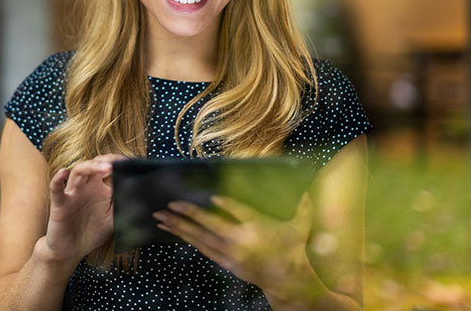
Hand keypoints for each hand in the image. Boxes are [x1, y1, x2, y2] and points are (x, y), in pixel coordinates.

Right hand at [42, 154, 124, 263]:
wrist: (70, 252)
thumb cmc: (90, 233)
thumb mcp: (112, 221)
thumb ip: (123, 208)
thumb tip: (141, 199)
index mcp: (100, 190)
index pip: (110, 170)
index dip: (120, 164)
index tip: (133, 164)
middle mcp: (87, 187)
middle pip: (95, 165)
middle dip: (108, 160)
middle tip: (120, 162)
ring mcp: (73, 193)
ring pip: (79, 171)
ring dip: (91, 166)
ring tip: (105, 167)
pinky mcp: (60, 203)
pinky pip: (56, 188)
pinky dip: (57, 179)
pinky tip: (63, 172)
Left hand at [153, 193, 313, 295]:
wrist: (289, 281)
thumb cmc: (293, 250)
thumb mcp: (300, 228)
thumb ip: (303, 207)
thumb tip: (309, 188)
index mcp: (258, 229)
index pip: (240, 213)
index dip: (226, 205)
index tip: (212, 197)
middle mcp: (241, 242)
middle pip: (210, 226)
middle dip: (188, 215)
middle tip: (170, 205)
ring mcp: (231, 254)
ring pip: (200, 238)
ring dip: (180, 227)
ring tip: (161, 217)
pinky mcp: (226, 262)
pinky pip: (202, 248)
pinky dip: (187, 238)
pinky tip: (175, 231)